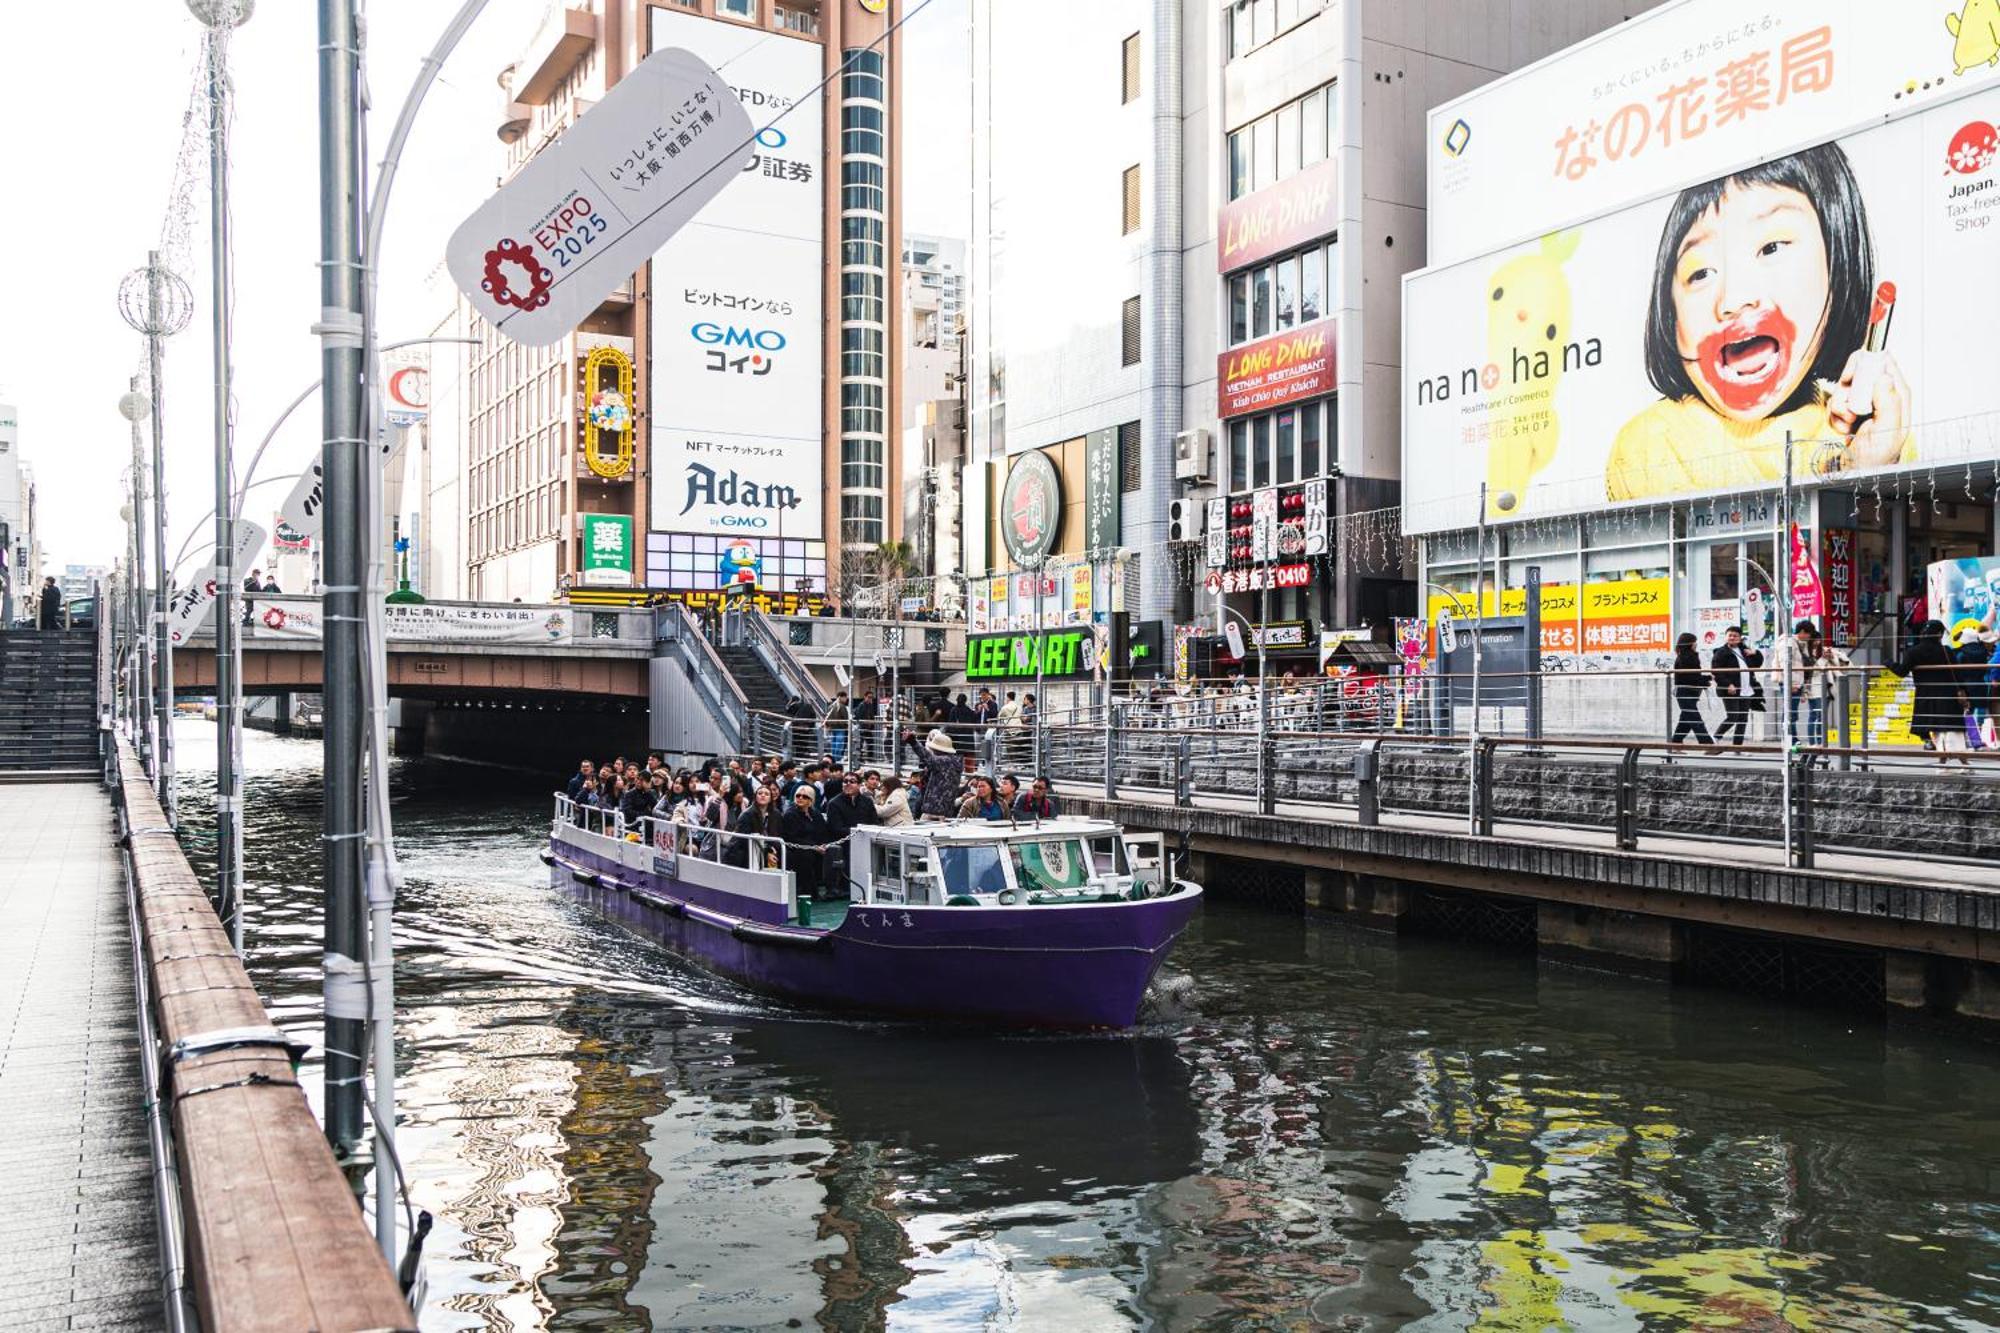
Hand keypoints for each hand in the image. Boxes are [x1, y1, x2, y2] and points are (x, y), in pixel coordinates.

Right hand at [1828, 349, 1910, 468]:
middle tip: (1850, 405)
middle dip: (1848, 388)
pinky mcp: (1849, 412)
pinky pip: (1834, 404)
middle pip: (1859, 371)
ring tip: (1848, 422)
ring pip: (1844, 388)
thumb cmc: (1878, 457)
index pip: (1884, 363)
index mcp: (1897, 395)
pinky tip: (1844, 428)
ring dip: (1839, 406)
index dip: (1866, 364)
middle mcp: (1881, 396)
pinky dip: (1834, 416)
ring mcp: (1864, 404)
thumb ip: (1890, 401)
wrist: (1858, 473)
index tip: (1853, 377)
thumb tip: (1884, 376)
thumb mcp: (1888, 430)